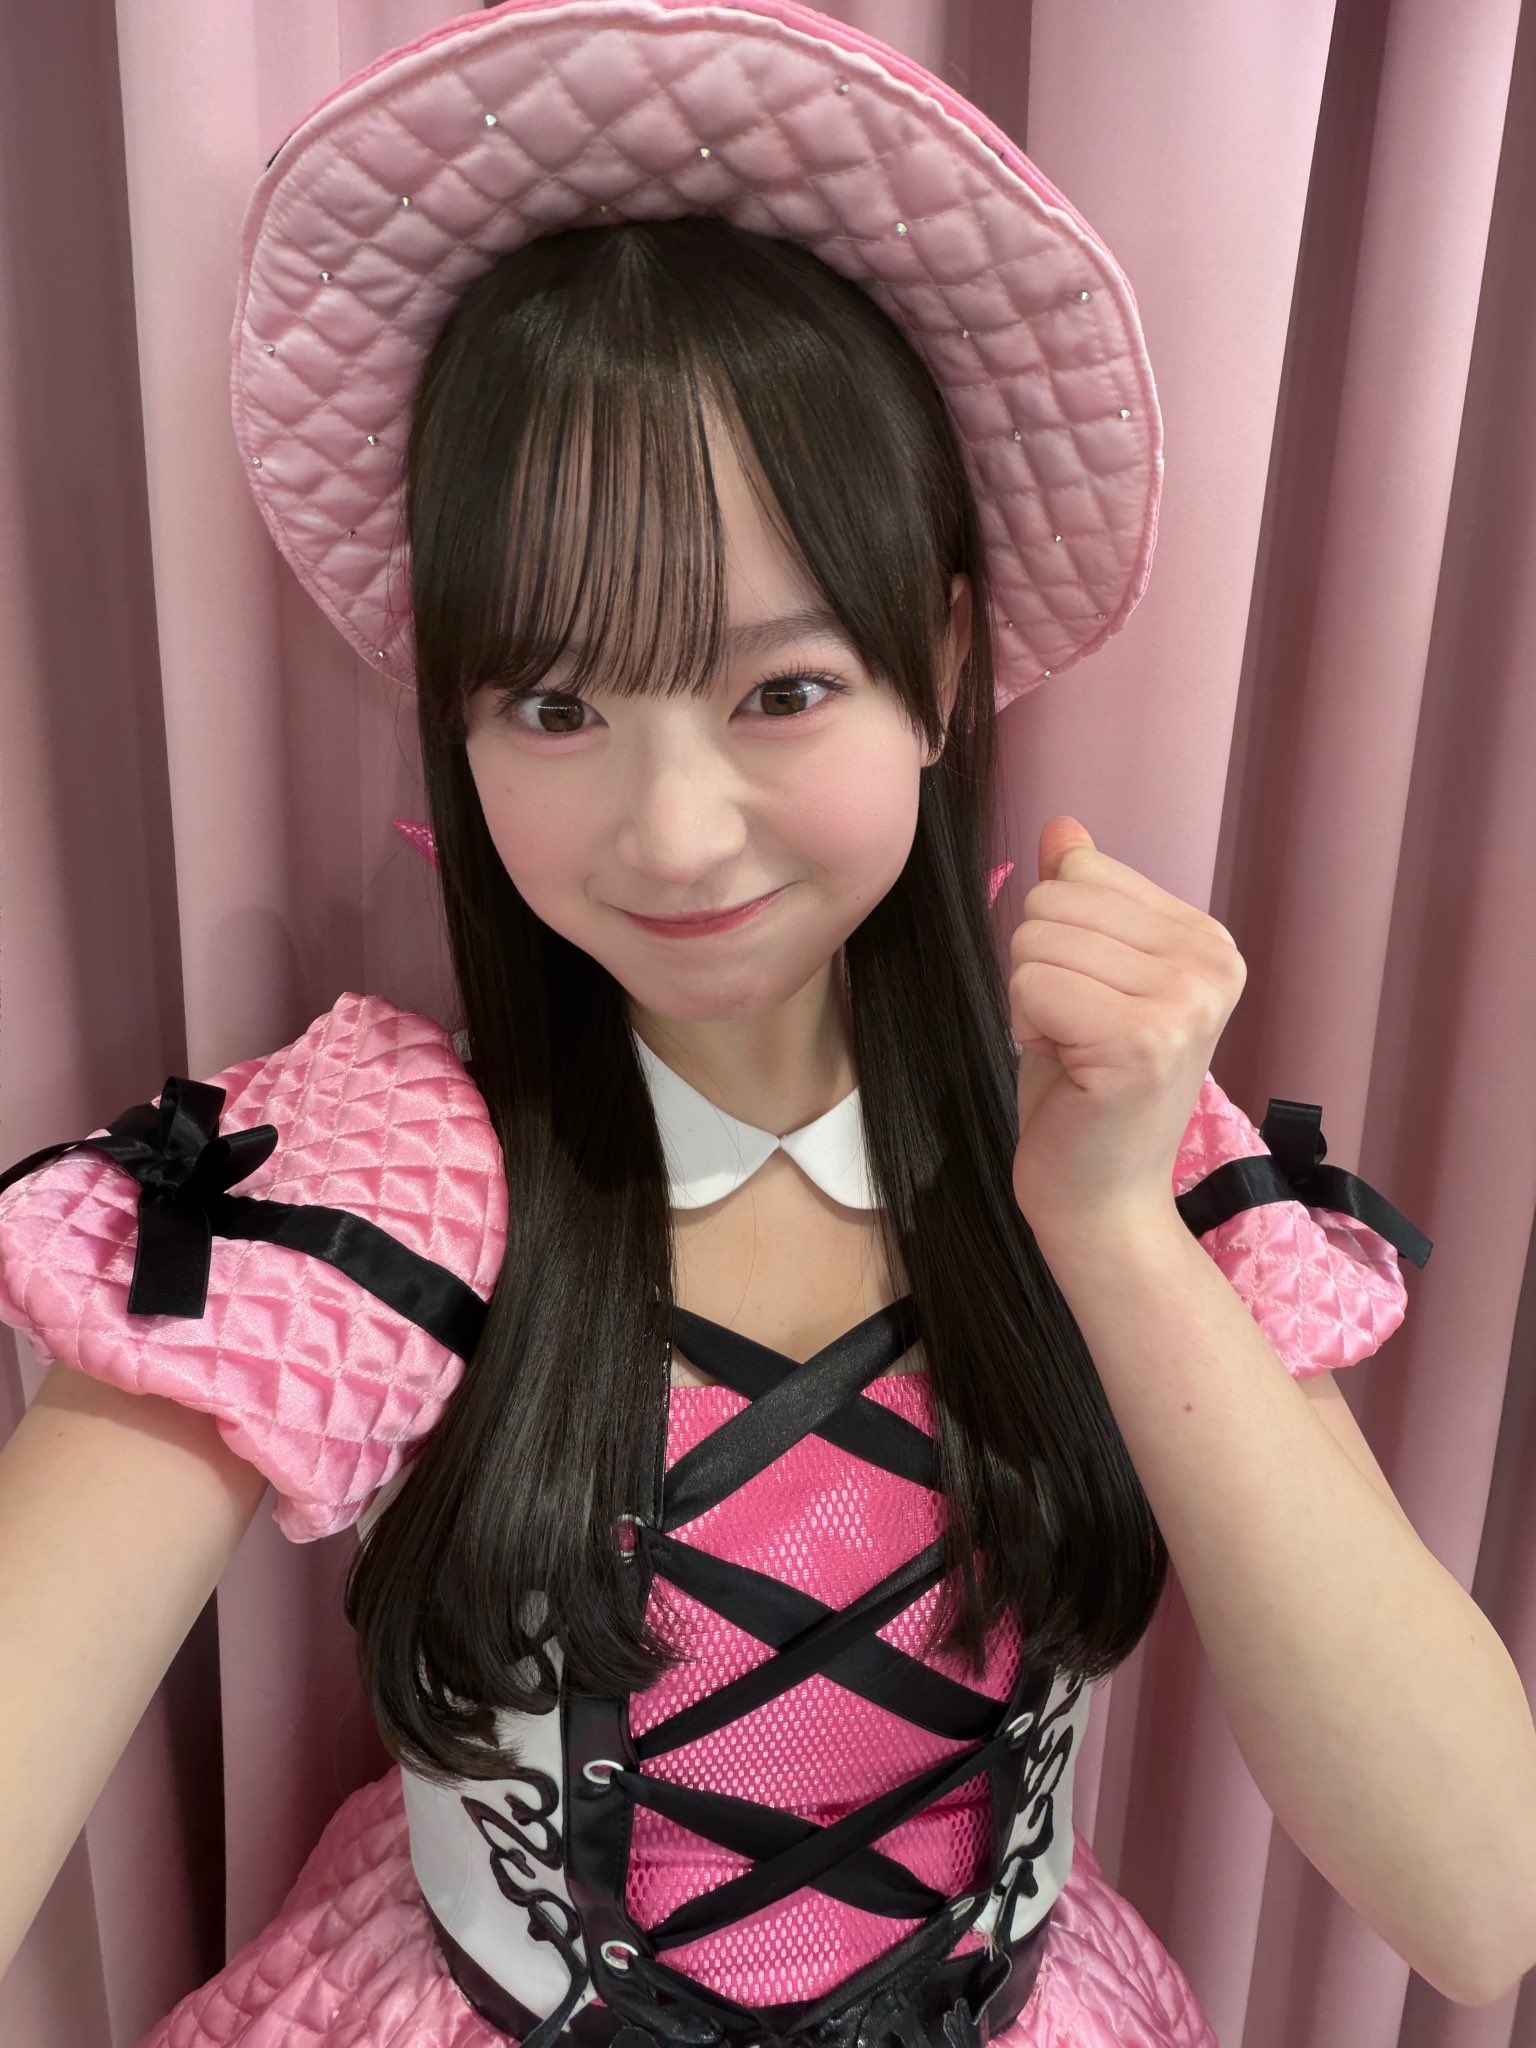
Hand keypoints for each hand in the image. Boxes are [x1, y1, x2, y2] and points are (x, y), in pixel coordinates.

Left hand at [1008, 816, 1246, 1239]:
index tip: (1088, 1004)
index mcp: (1206, 940)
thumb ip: (1084, 900)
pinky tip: (1066, 1067)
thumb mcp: (1086, 977)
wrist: (1102, 1201)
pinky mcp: (1142, 1042)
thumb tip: (1062, 826)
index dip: (1057, 938)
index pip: (1082, 871)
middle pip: (1052, 901)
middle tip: (1074, 1033)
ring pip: (1035, 941)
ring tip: (1071, 1051)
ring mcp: (1184, 1001)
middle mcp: (1211, 962)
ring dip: (1029, 1001)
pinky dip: (1027, 1027)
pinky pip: (1031, 985)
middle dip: (1036, 969)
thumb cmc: (1086, 1091)